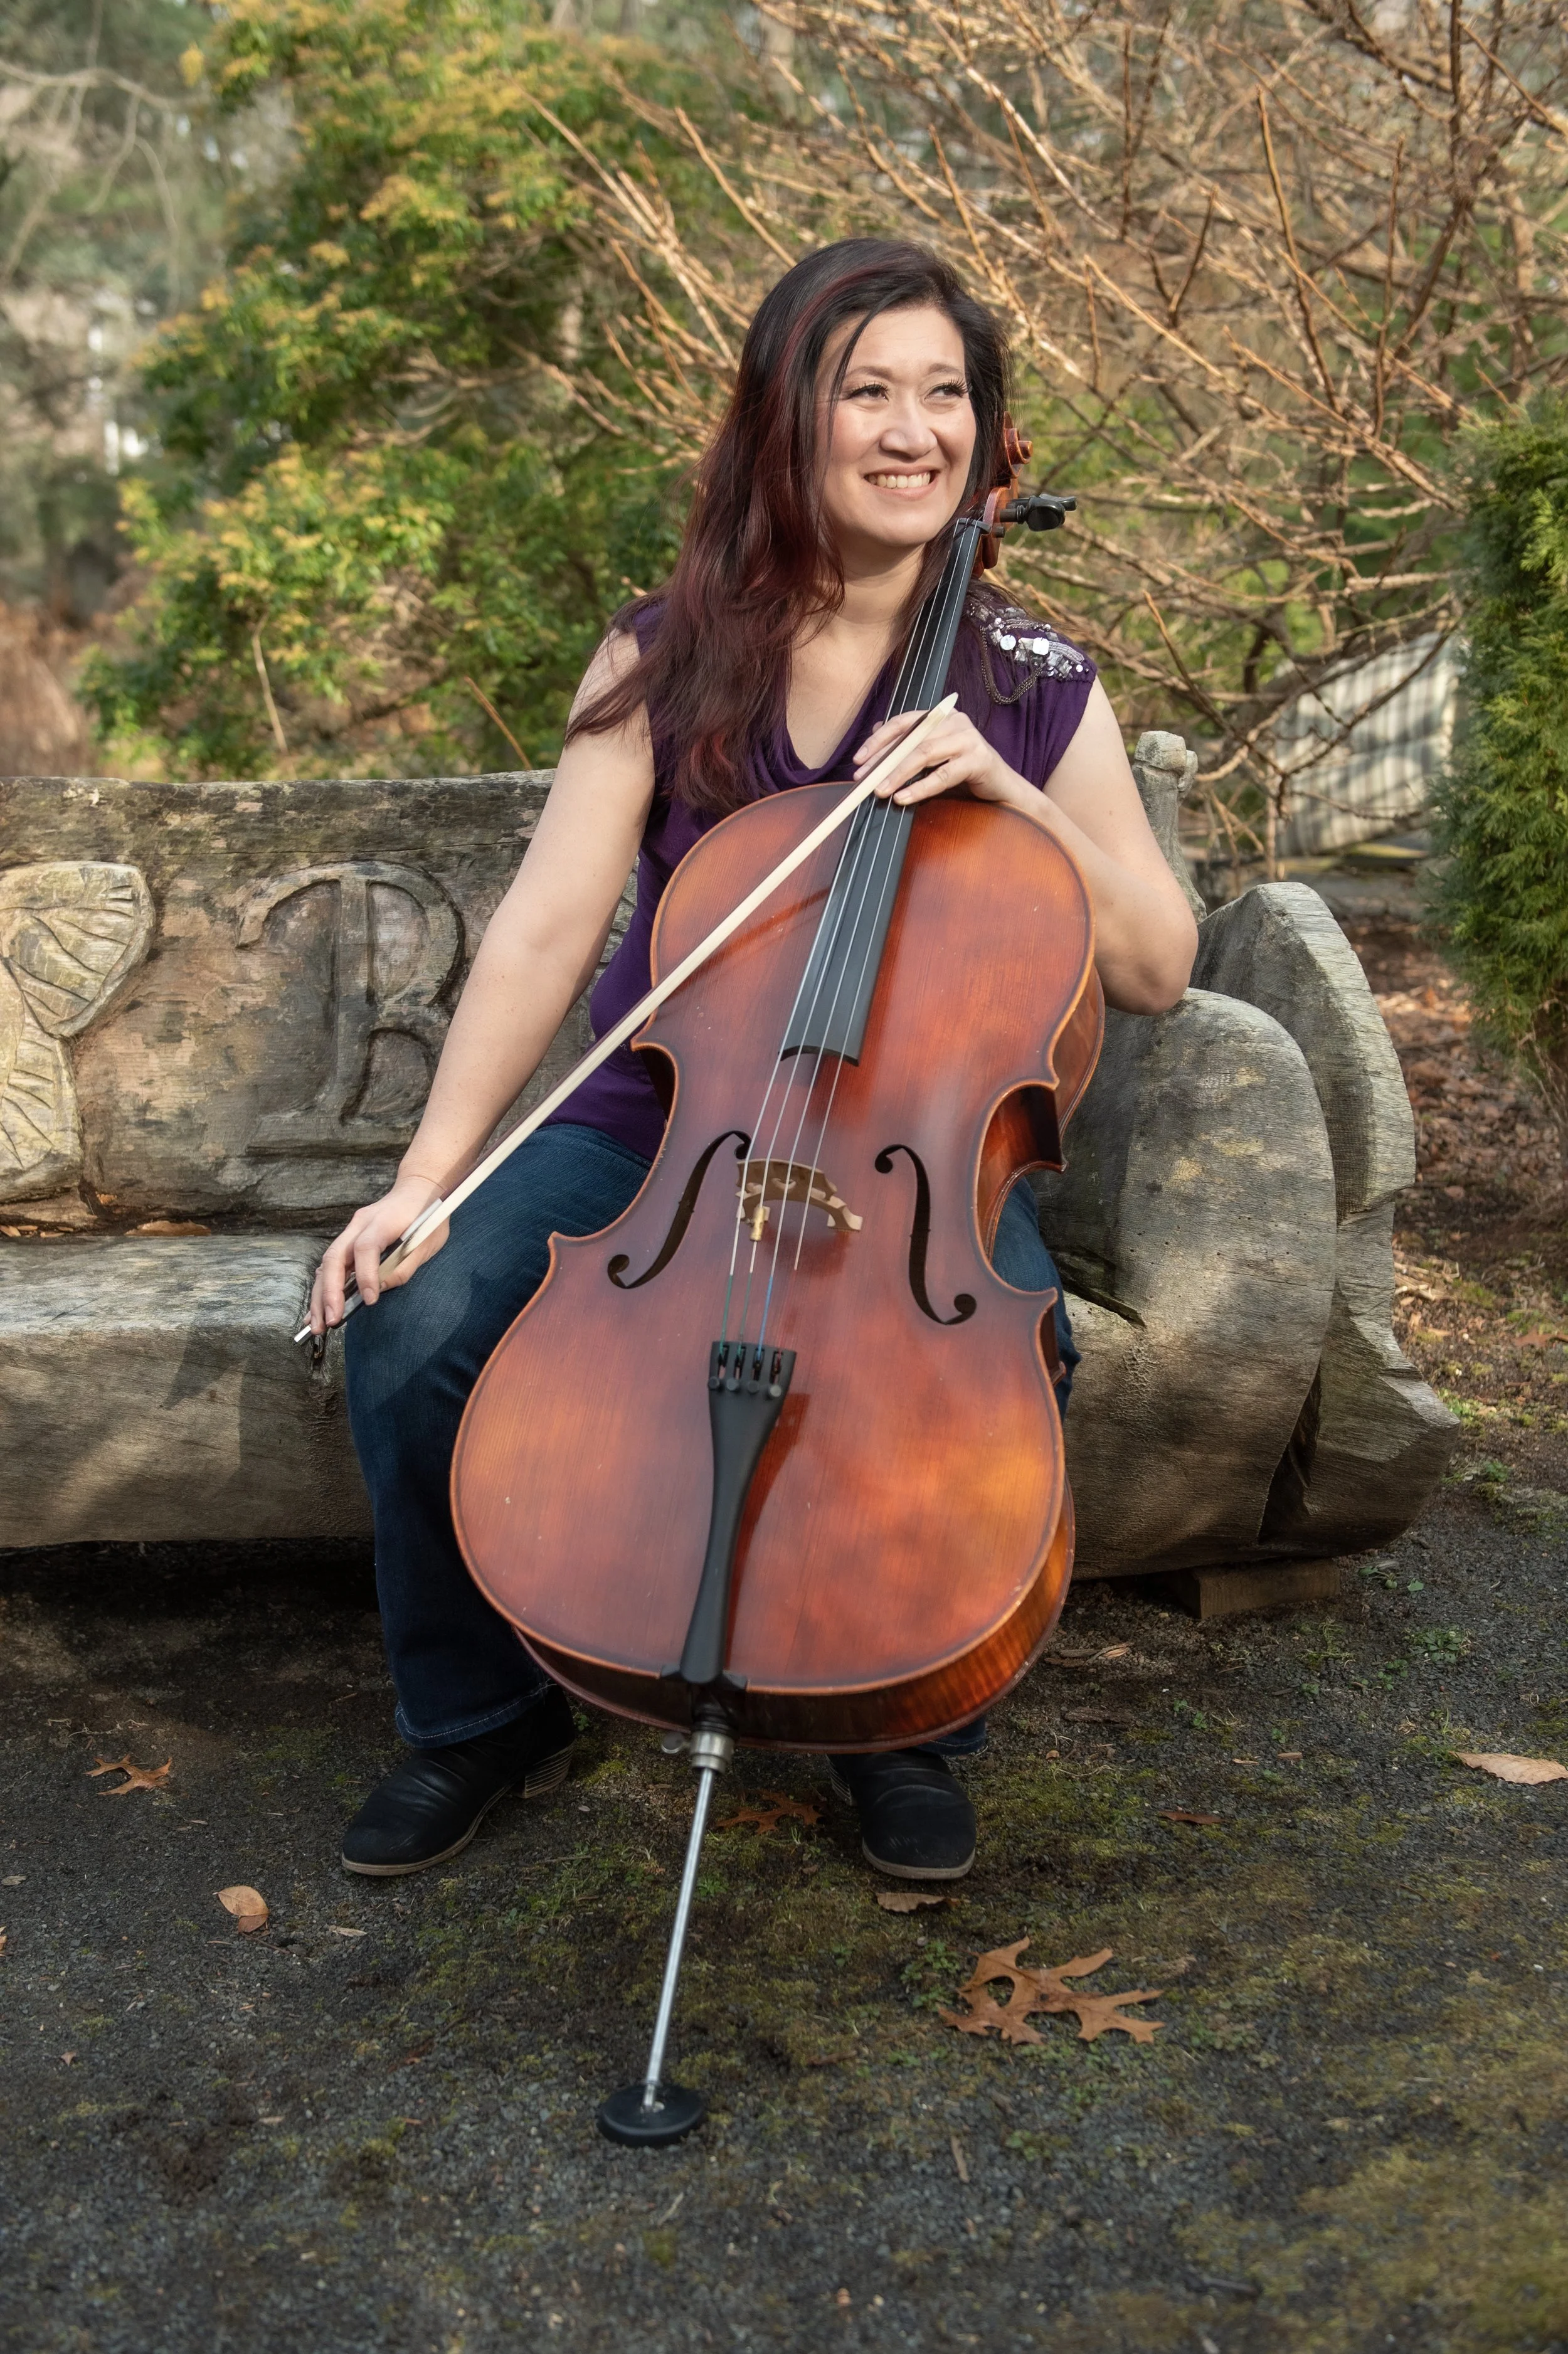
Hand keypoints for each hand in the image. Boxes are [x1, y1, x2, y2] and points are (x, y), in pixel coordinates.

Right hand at [308, 1171, 449, 1335]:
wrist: (419, 1189)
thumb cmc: (429, 1216)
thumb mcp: (429, 1241)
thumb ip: (406, 1265)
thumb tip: (381, 1288)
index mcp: (382, 1221)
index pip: (366, 1247)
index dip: (366, 1275)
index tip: (369, 1300)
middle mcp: (359, 1224)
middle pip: (335, 1257)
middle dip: (329, 1292)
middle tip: (330, 1321)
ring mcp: (351, 1231)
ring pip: (327, 1264)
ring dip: (319, 1295)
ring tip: (316, 1324)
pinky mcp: (349, 1240)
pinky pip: (330, 1265)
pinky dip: (323, 1288)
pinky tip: (317, 1310)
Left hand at [853, 705, 1027, 811]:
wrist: (1001, 788)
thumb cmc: (963, 772)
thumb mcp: (932, 757)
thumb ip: (908, 744)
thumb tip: (876, 731)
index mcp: (940, 717)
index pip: (902, 723)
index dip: (878, 740)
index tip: (858, 760)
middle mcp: (955, 721)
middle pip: (910, 739)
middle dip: (883, 760)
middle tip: (864, 780)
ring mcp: (968, 738)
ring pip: (924, 754)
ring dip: (898, 774)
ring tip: (880, 791)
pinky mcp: (979, 760)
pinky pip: (943, 775)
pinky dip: (920, 788)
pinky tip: (903, 798)